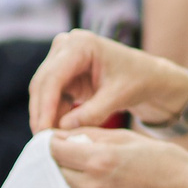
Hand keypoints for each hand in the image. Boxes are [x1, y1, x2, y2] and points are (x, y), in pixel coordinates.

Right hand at [28, 30, 187, 132]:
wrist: (147, 76)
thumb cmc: (137, 80)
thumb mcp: (118, 97)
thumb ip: (92, 113)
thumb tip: (63, 128)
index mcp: (81, 44)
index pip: (53, 77)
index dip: (45, 105)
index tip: (43, 131)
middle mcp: (66, 46)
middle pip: (43, 83)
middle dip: (41, 113)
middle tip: (41, 142)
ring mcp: (62, 58)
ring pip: (43, 91)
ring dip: (45, 115)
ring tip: (49, 142)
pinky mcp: (63, 73)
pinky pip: (51, 96)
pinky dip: (53, 114)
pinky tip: (56, 133)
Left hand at [47, 128, 187, 187]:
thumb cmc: (161, 158)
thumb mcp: (125, 137)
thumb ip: (90, 135)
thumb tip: (62, 133)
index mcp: (99, 159)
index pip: (56, 149)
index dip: (53, 141)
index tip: (57, 137)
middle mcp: (94, 185)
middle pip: (58, 169)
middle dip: (63, 158)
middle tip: (75, 150)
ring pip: (70, 186)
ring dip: (76, 175)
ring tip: (98, 166)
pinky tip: (111, 184)